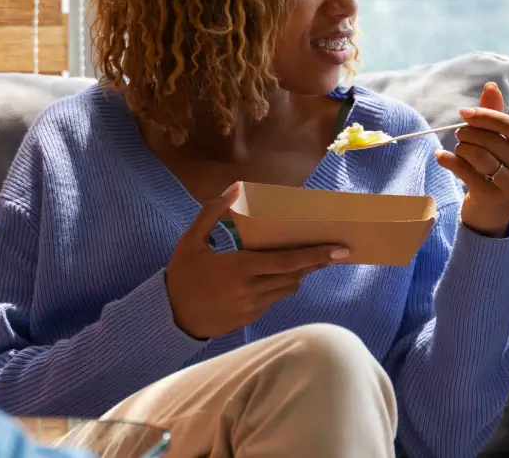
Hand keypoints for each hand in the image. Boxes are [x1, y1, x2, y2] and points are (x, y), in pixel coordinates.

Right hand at [165, 184, 349, 338]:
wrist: (170, 317)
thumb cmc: (182, 275)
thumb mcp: (190, 241)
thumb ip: (211, 214)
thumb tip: (233, 189)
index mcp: (239, 268)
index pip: (286, 262)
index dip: (315, 255)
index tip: (338, 249)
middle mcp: (250, 289)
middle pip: (295, 275)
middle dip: (316, 263)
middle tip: (336, 251)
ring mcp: (252, 306)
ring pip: (288, 288)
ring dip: (298, 274)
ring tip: (307, 259)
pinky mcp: (251, 318)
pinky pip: (275, 299)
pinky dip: (281, 285)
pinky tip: (278, 274)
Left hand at [435, 82, 508, 236]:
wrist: (491, 212)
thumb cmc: (496, 170)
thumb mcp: (498, 143)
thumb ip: (495, 115)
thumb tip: (490, 85)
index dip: (488, 116)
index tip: (464, 112)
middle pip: (496, 141)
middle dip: (471, 133)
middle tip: (459, 133)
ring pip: (482, 157)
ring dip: (462, 148)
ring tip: (458, 148)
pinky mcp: (494, 199)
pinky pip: (468, 173)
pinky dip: (450, 161)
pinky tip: (441, 157)